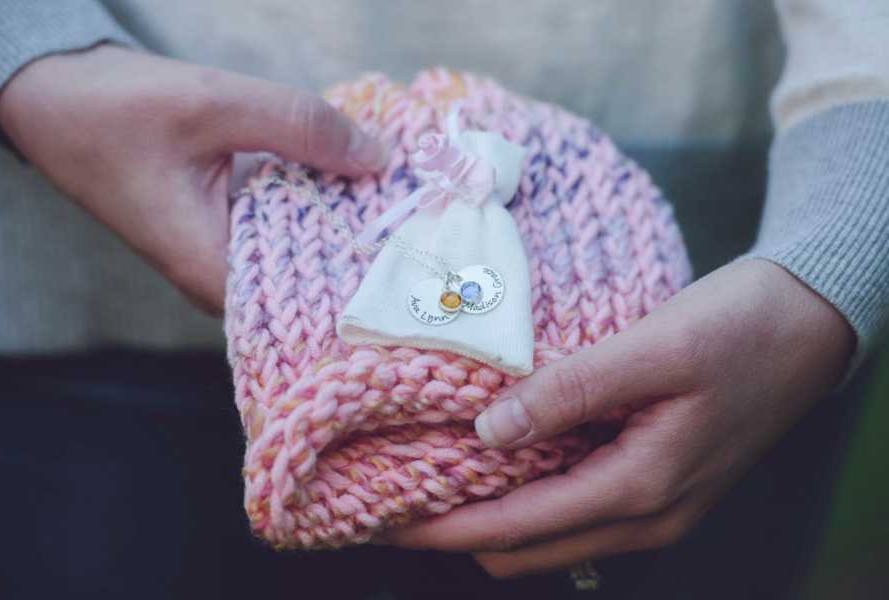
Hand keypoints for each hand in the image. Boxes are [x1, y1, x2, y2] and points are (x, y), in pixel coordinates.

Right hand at [0, 44, 385, 311]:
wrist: (58, 104)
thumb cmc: (116, 111)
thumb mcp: (215, 105)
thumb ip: (299, 127)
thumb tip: (378, 156)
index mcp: (211, 271)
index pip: (308, 300)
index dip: (369, 280)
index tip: (422, 257)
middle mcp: (221, 278)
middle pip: (313, 279)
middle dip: (368, 249)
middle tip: (431, 225)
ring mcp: (225, 255)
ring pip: (303, 251)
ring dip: (346, 223)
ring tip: (409, 206)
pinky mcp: (229, 230)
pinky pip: (288, 227)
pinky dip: (319, 204)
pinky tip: (359, 184)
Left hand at [387, 259, 853, 576]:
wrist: (809, 326)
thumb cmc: (740, 330)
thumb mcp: (654, 350)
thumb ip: (572, 391)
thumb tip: (490, 428)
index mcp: (642, 489)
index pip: (517, 528)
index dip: (447, 529)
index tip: (388, 517)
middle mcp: (646, 516)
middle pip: (528, 548)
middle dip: (461, 530)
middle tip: (402, 489)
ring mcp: (655, 507)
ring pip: (551, 534)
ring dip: (495, 514)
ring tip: (439, 472)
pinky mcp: (657, 483)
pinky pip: (577, 508)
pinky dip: (531, 495)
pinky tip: (503, 456)